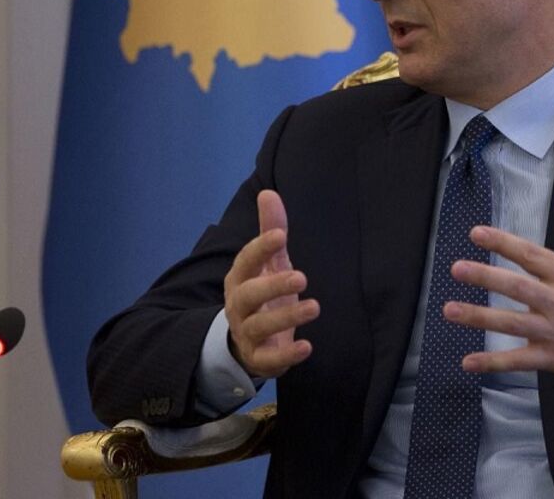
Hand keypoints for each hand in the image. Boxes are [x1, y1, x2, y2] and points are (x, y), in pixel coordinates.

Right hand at [223, 189, 318, 377]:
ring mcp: (247, 333)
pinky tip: (306, 347)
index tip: (280, 236)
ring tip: (315, 306)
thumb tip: (268, 192)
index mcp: (240, 278)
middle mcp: (239, 305)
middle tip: (302, 277)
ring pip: (259, 327)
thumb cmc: (262, 293)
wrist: (247, 341)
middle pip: (248, 296)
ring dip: (286, 317)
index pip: (245, 261)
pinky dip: (286, 355)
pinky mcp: (259, 358)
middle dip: (272, 286)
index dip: (260, 249)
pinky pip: (268, 360)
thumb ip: (271, 230)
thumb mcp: (268, 262)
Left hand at [444, 196, 553, 381]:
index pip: (531, 255)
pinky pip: (519, 360)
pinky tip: (469, 362)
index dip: (503, 243)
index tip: (477, 234)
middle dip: (485, 277)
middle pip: (517, 287)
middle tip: (457, 269)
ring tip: (450, 310)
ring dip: (479, 317)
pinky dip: (494, 362)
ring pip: (512, 323)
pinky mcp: (553, 357)